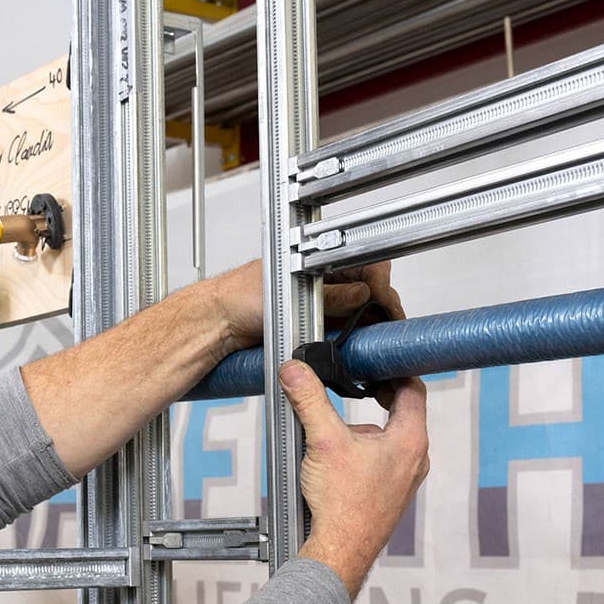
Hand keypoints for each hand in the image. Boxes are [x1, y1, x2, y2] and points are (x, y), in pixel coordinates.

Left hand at [206, 260, 402, 356]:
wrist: (216, 323)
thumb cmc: (237, 297)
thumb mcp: (289, 293)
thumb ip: (329, 295)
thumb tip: (362, 294)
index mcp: (317, 261)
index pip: (365, 266)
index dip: (380, 285)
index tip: (385, 304)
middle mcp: (320, 281)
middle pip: (366, 290)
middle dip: (379, 305)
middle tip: (386, 324)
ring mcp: (316, 304)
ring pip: (357, 311)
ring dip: (367, 322)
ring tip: (373, 334)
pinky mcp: (310, 326)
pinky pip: (340, 329)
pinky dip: (351, 335)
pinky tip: (355, 343)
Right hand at [279, 360, 428, 598]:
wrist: (340, 552)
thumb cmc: (343, 506)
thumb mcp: (322, 441)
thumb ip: (309, 400)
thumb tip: (296, 371)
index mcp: (410, 441)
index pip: (413, 390)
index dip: (394, 370)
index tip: (375, 362)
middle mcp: (413, 460)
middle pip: (401, 414)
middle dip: (375, 397)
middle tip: (355, 385)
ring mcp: (402, 480)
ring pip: (387, 440)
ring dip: (363, 429)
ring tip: (334, 430)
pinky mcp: (387, 495)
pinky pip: (378, 462)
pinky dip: (360, 452)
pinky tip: (333, 461)